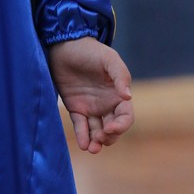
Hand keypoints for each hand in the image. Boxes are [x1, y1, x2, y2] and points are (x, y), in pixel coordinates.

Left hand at [46, 36, 133, 153]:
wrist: (64, 44)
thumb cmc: (90, 50)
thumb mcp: (109, 59)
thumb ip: (120, 76)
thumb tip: (128, 97)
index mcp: (118, 95)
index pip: (126, 117)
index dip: (121, 126)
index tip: (110, 128)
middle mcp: (106, 104)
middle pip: (113, 129)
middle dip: (109, 137)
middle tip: (100, 138)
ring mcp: (91, 107)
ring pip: (97, 131)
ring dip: (96, 142)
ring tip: (91, 148)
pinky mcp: (75, 108)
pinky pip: (81, 126)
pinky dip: (83, 136)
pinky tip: (83, 144)